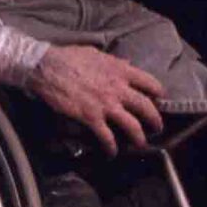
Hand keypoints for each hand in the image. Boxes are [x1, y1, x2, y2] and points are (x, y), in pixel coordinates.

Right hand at [31, 43, 164, 153]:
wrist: (47, 68)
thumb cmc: (69, 57)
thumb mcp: (96, 54)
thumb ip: (114, 62)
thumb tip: (126, 64)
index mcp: (120, 71)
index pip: (150, 83)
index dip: (158, 93)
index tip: (159, 99)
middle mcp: (117, 88)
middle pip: (146, 107)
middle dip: (155, 120)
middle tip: (157, 127)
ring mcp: (105, 105)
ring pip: (132, 126)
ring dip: (139, 138)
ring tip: (140, 144)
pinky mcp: (91, 117)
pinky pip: (107, 137)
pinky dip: (111, 148)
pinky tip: (111, 153)